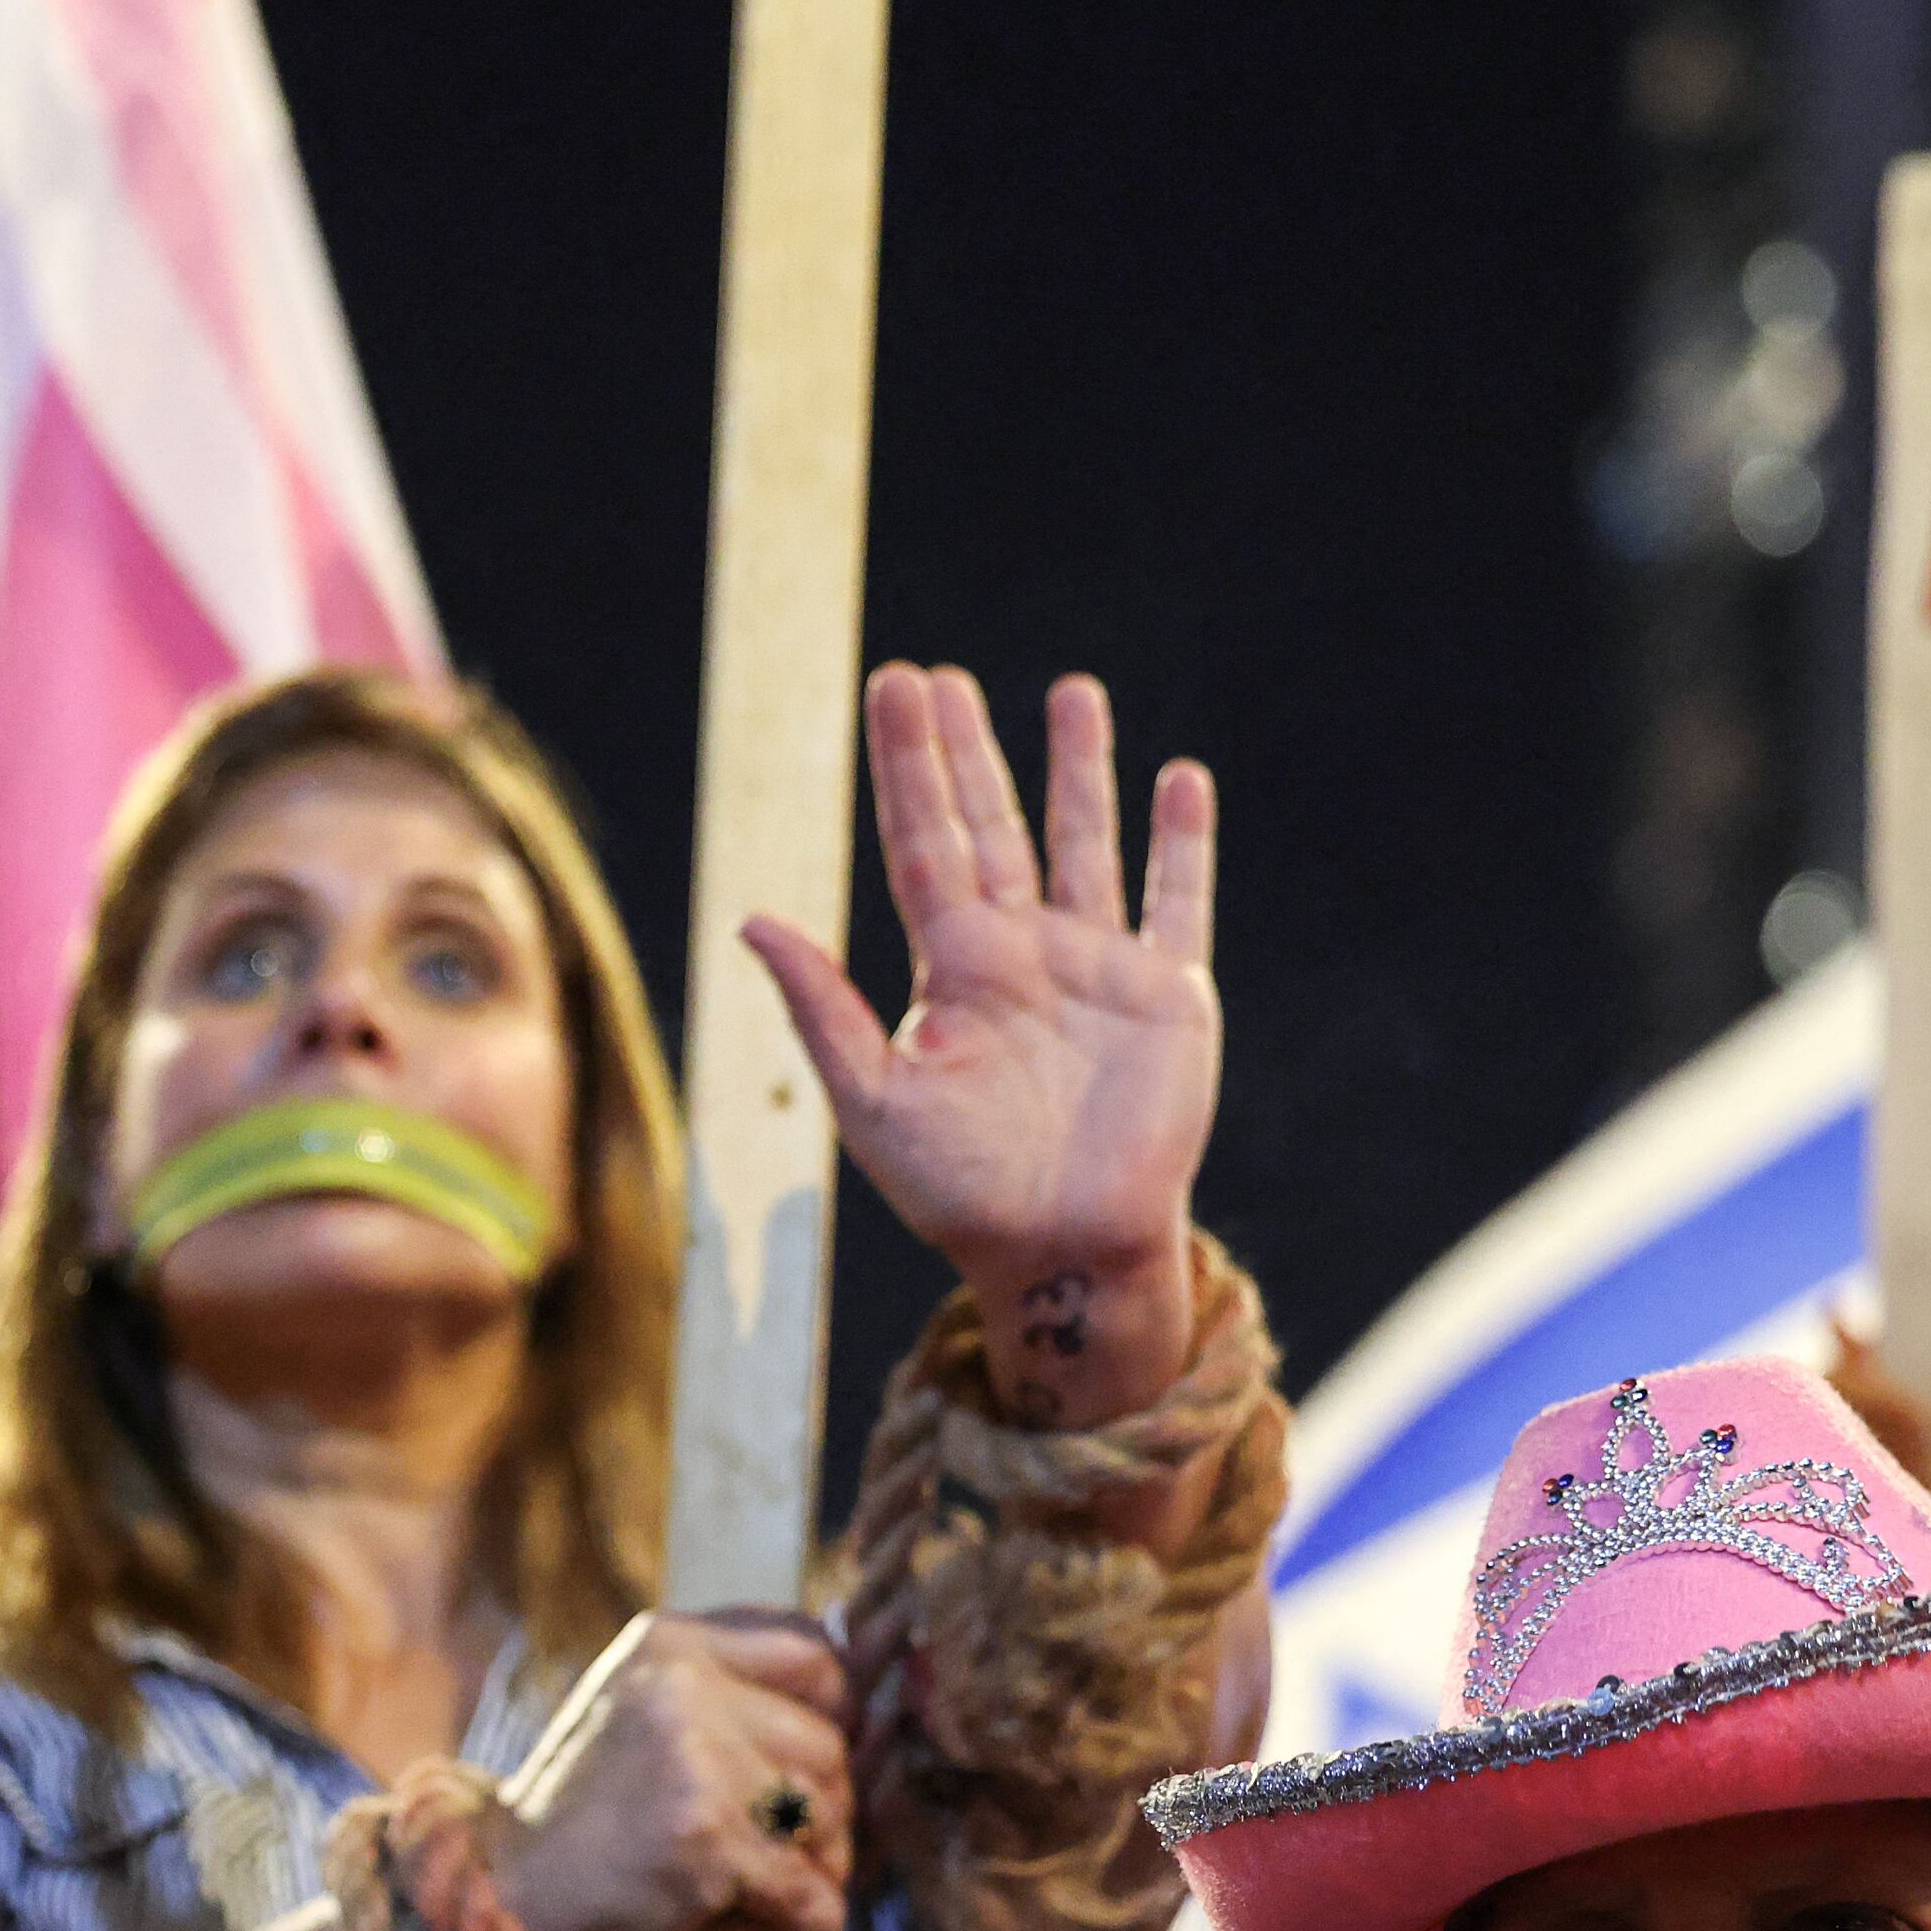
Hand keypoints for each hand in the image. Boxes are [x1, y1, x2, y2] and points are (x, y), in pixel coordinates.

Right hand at [496, 1612, 854, 1930]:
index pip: (815, 1657)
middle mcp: (684, 1682)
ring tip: (763, 1887)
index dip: (833, 1721)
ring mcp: (697, 1757)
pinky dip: (805, 1923)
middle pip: (829, 1747)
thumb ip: (730, 1690)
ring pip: (830, 1818)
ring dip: (815, 1868)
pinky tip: (769, 1925)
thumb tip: (864, 1706)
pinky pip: (813, 1893)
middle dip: (821, 1811)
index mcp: (670, 1641)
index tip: (806, 1768)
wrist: (505, 1893)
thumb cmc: (591, 1812)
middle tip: (779, 1850)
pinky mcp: (708, 1837)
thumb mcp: (642, 1709)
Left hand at [744, 669, 1219, 1427]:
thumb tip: (750, 918)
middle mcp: (1023, 951)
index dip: (908, 767)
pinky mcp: (1169, 996)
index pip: (922, 842)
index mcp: (953, 967)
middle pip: (991, 826)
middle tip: (941, 677)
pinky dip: (1181, 843)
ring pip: (1086, 842)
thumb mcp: (873, 1100)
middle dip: (969, 752)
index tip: (895, 687)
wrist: (1060, 1252)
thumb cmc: (959, 1192)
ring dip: (1080, 768)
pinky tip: (1179, 779)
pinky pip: (1178, 903)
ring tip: (1071, 691)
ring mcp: (1098, 967)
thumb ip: (820, 1009)